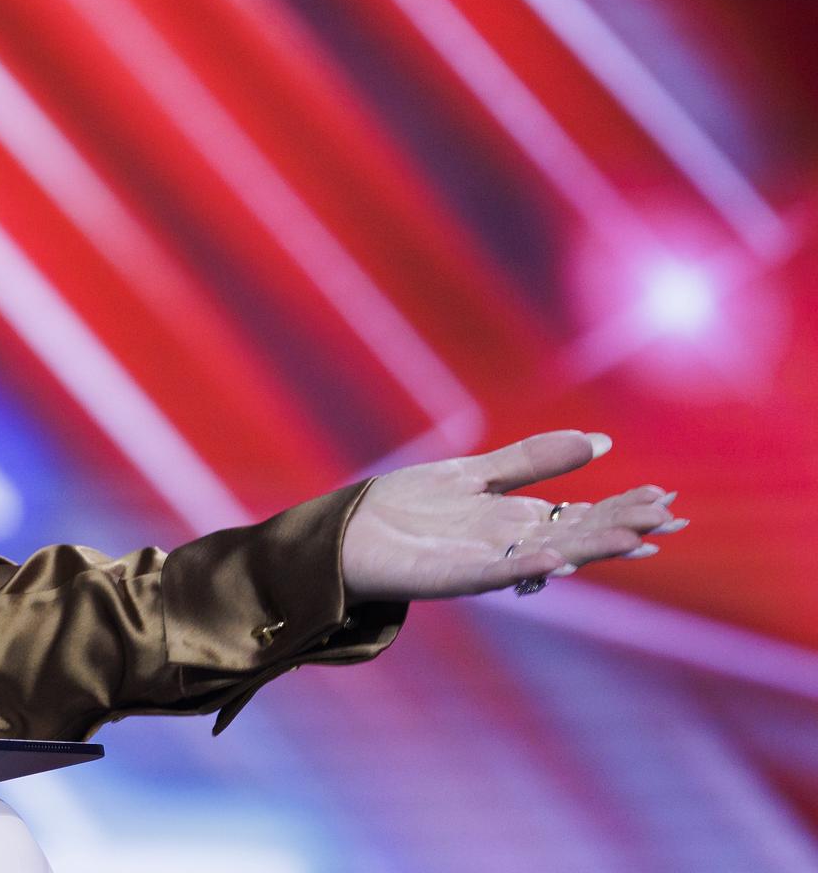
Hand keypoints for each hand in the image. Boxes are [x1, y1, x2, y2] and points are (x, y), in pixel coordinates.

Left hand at [341, 430, 683, 602]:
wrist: (348, 532)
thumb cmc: (409, 505)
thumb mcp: (476, 473)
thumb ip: (533, 460)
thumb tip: (601, 441)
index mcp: (517, 520)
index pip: (582, 513)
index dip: (623, 507)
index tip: (665, 500)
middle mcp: (508, 543)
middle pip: (576, 534)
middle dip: (621, 526)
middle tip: (669, 521)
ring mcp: (482, 561)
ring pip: (545, 555)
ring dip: (588, 548)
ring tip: (631, 538)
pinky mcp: (450, 576)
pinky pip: (494, 572)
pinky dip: (525, 565)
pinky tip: (555, 559)